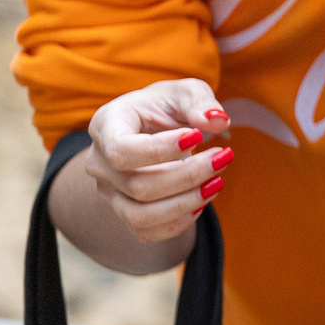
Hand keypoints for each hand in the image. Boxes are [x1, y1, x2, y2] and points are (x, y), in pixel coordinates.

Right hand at [79, 80, 232, 244]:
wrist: (152, 129)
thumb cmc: (166, 107)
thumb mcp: (185, 92)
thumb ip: (200, 102)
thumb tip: (217, 121)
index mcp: (106, 126)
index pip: (121, 149)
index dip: (159, 150)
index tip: (196, 136)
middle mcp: (99, 163)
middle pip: (137, 186)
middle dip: (188, 175)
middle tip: (224, 157)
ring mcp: (109, 192)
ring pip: (139, 215)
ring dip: (185, 203)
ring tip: (216, 183)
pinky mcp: (125, 211)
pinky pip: (146, 232)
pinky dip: (178, 223)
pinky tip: (202, 202)